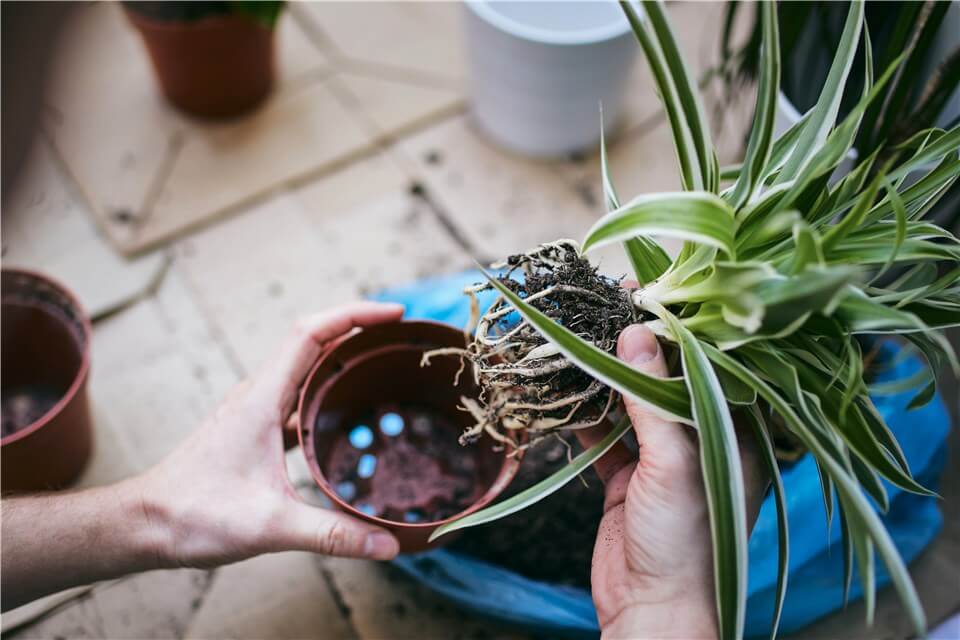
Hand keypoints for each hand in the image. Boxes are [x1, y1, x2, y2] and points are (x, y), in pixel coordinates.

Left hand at [133, 301, 404, 567]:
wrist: (143, 525)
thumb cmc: (193, 515)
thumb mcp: (271, 525)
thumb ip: (333, 534)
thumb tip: (389, 546)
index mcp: (261, 400)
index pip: (311, 334)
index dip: (354, 315)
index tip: (395, 315)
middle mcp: (257, 396)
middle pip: (312, 342)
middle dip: (357, 330)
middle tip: (401, 338)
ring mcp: (253, 412)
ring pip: (303, 369)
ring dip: (340, 359)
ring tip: (382, 367)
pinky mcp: (252, 431)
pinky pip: (296, 398)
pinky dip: (324, 393)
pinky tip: (344, 417)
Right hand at [581, 325, 767, 639]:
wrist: (652, 611)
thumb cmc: (685, 541)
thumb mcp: (675, 463)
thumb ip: (654, 399)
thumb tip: (636, 333)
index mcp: (731, 431)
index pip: (707, 362)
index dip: (678, 324)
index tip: (644, 291)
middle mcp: (699, 437)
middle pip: (663, 376)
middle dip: (633, 343)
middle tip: (601, 304)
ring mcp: (660, 456)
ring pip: (629, 401)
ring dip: (602, 373)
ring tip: (575, 333)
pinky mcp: (625, 476)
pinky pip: (603, 432)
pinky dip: (582, 412)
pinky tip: (562, 386)